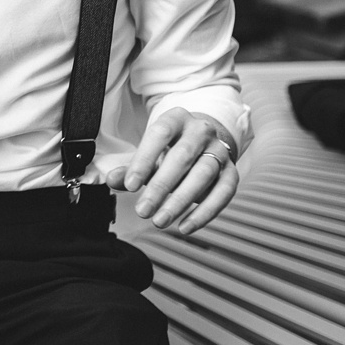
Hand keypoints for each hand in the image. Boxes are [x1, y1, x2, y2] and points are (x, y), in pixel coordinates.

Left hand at [105, 108, 238, 233]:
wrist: (202, 145)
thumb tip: (112, 179)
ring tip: (160, 220)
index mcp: (176, 118)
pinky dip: (205, 212)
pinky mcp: (232, 172)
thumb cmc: (169, 150)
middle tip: (143, 210)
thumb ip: (130, 168)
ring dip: (180, 201)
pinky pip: (223, 193)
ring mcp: (220, 150)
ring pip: (203, 174)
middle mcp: (201, 131)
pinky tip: (185, 226)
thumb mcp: (148, 154)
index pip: (159, 134)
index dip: (144, 160)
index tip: (129, 185)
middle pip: (182, 156)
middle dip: (160, 186)